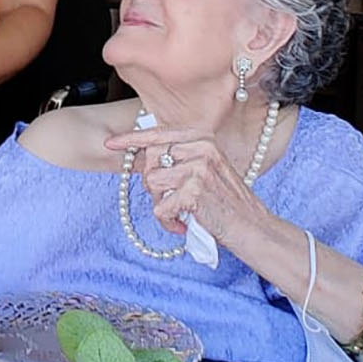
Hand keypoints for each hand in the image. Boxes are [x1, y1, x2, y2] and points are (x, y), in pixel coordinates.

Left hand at [104, 127, 271, 247]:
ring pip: (152, 184)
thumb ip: (180, 158)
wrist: (252, 228)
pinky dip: (168, 222)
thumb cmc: (225, 202)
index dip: (131, 139)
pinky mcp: (195, 190)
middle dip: (152, 185)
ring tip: (180, 214)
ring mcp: (198, 167)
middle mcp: (202, 147)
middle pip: (151, 160)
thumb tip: (143, 156)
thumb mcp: (206, 169)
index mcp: (203, 137)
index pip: (159, 133)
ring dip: (160, 205)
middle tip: (170, 201)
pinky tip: (184, 224)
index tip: (110, 144)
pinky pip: (160, 207)